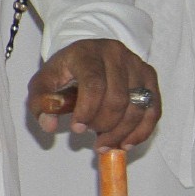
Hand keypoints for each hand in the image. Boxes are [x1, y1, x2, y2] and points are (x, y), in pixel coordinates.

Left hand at [27, 36, 159, 147]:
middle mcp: (115, 53)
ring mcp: (136, 63)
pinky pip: (153, 110)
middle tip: (92, 136)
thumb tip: (49, 125)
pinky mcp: (149, 76)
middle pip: (118, 98)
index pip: (94, 84)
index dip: (87, 111)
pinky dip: (141, 131)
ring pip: (138, 106)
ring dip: (122, 132)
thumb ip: (41, 103)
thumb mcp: (43, 83)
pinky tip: (126, 143)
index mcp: (86, 52)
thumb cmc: (64, 72)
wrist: (87, 56)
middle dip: (104, 124)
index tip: (77, 129)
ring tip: (105, 143)